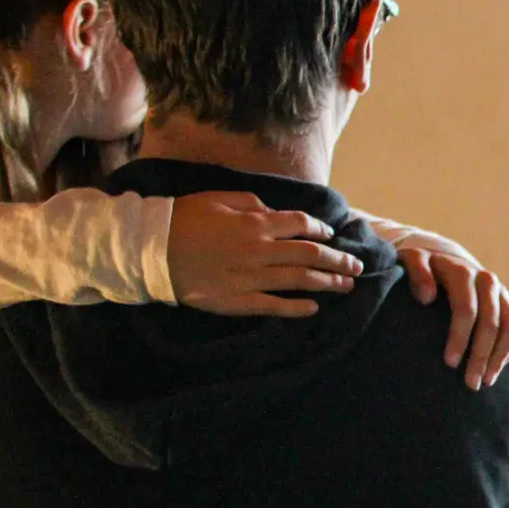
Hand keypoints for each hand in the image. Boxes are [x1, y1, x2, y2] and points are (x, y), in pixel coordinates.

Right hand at [168, 192, 362, 317]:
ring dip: (327, 283)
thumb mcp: (218, 198)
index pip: (300, 225)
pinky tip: (313, 308)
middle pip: (309, 254)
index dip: (320, 229)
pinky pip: (273, 306)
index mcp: (255, 223)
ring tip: (346, 285)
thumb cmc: (184, 219)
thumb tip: (274, 211)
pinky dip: (296, 308)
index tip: (331, 234)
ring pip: (298, 280)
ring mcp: (250, 278)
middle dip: (337, 259)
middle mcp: (259, 251)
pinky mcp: (237, 301)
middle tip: (356, 265)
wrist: (152, 251)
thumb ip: (251, 202)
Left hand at [401, 249, 508, 389]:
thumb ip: (416, 272)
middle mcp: (488, 281)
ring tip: (485, 381)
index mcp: (463, 272)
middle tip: (469, 383)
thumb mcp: (412, 260)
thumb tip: (426, 297)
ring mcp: (503, 292)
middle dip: (482, 356)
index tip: (449, 363)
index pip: (466, 309)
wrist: (445, 259)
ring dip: (500, 358)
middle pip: (492, 324)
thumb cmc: (423, 268)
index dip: (459, 337)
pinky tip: (498, 368)